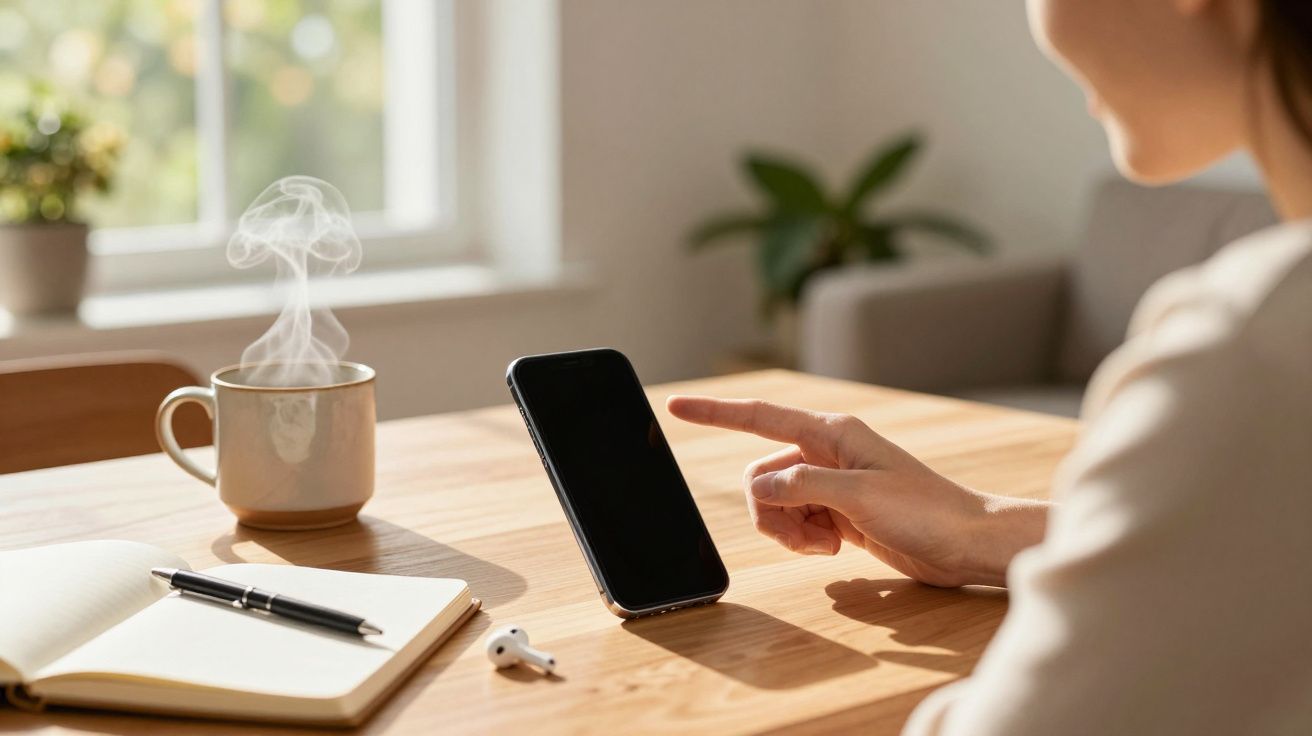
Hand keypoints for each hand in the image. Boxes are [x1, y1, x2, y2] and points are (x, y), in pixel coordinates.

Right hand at [666, 396, 1046, 586]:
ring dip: (789, 530)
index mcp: (832, 433)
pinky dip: (804, 538)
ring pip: (775, 502)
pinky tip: (835, 548)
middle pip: (762, 475)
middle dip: (770, 511)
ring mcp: (832, 482)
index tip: (675, 408)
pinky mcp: (839, 511)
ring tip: (825, 545)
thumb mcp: (859, 495)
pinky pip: (796, 520)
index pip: (760, 417)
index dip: (715, 413)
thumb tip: (759, 488)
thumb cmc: (926, 511)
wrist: (965, 543)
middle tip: (807, 538)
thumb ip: (803, 485)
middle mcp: (827, 453)